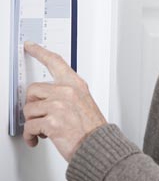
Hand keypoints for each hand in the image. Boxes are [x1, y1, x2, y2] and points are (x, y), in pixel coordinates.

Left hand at [22, 42, 106, 161]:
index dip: (40, 52)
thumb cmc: (91, 127)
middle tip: (40, 115)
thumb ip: (66, 94)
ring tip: (43, 129)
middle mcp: (67, 91)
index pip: (55, 62)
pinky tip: (38, 138)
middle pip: (33, 89)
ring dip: (33, 122)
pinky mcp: (51, 121)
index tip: (31, 47)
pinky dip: (31, 135)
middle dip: (33, 105)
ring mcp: (59, 105)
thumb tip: (45, 97)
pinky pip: (29, 126)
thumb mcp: (83, 102)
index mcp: (75, 84)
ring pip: (28, 109)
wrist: (97, 145)